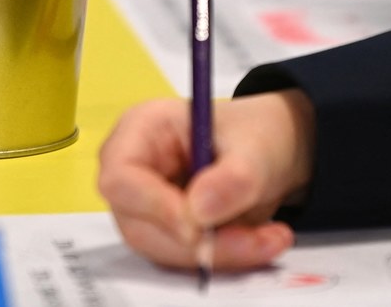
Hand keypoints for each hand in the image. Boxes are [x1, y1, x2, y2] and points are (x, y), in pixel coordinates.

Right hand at [97, 90, 315, 269]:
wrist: (267, 153)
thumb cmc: (251, 133)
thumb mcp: (255, 146)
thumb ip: (233, 176)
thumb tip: (201, 210)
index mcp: (140, 130)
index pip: (121, 179)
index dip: (154, 208)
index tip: (198, 228)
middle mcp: (133, 171)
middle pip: (140, 225)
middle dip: (199, 242)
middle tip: (255, 241)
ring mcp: (145, 207)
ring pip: (164, 250)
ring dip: (219, 254)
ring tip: (270, 238)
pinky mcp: (165, 234)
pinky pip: (185, 259)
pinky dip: (224, 257)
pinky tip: (261, 241)